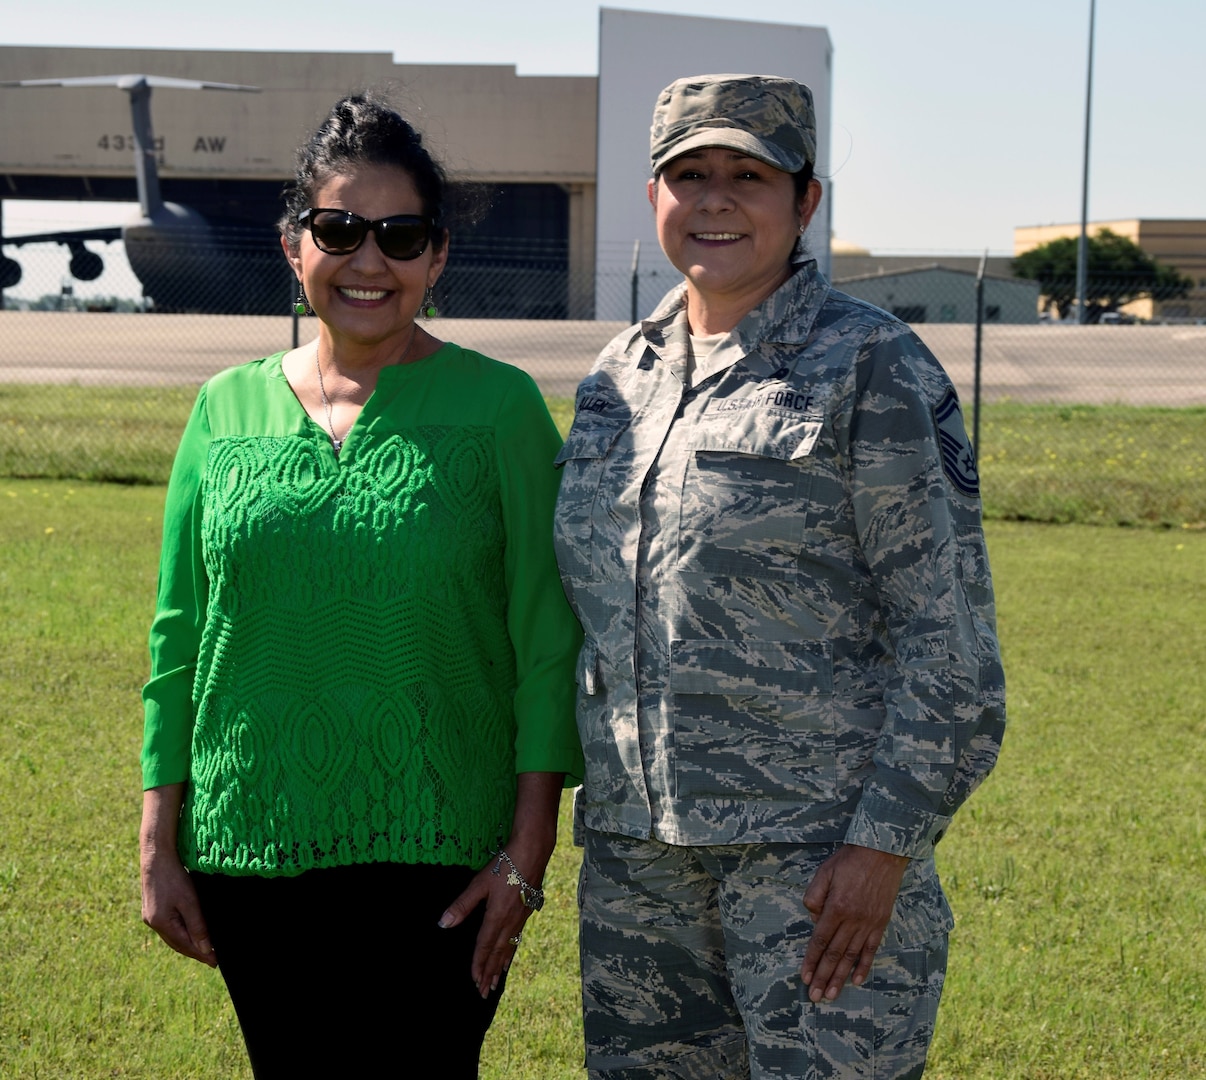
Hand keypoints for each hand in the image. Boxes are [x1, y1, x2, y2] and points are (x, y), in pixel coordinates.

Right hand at [140, 846, 215, 966]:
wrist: (156, 857)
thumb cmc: (174, 877)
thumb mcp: (190, 902)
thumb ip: (197, 926)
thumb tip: (205, 949)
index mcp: (161, 924)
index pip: (185, 946)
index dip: (201, 955)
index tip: (216, 963)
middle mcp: (153, 924)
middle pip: (178, 944)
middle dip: (195, 952)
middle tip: (212, 960)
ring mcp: (151, 917)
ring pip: (173, 937)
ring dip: (188, 944)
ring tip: (204, 950)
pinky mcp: (152, 909)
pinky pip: (169, 928)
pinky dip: (181, 933)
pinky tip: (189, 933)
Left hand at [439, 854, 535, 998]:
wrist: (533, 852)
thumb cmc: (505, 865)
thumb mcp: (479, 883)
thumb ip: (462, 905)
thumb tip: (444, 924)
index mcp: (497, 917)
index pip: (484, 947)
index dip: (478, 964)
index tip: (474, 981)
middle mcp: (510, 922)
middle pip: (498, 953)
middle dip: (489, 973)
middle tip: (484, 992)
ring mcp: (521, 918)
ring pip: (509, 948)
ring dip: (501, 966)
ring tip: (496, 982)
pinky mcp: (528, 911)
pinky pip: (517, 939)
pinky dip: (512, 952)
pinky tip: (510, 955)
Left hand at [800, 844, 908, 1002]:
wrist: (882, 852)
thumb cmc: (850, 860)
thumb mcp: (824, 872)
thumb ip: (814, 896)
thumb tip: (813, 918)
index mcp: (836, 907)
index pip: (820, 941)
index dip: (811, 960)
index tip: (804, 977)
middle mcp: (853, 920)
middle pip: (835, 954)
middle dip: (823, 977)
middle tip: (815, 997)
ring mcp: (868, 923)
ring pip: (852, 956)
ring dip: (840, 977)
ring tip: (831, 995)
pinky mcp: (881, 923)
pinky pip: (871, 949)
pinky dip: (864, 966)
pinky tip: (857, 980)